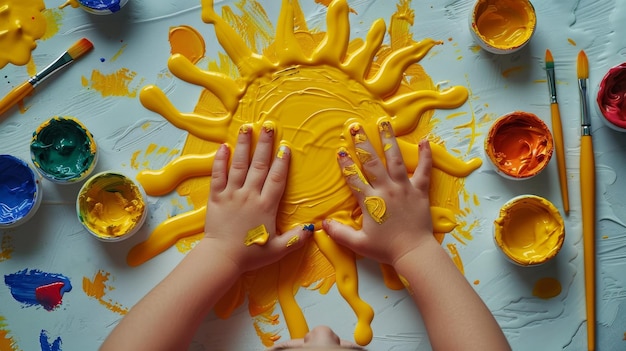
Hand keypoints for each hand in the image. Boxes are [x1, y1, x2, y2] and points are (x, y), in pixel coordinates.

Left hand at [203, 123, 312, 272]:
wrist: (222, 258)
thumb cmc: (250, 255)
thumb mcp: (278, 249)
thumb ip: (296, 238)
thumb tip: (313, 229)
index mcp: (266, 206)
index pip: (276, 179)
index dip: (282, 162)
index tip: (285, 147)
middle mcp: (250, 195)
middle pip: (259, 166)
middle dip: (265, 145)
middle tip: (268, 126)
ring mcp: (232, 194)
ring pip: (239, 165)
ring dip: (244, 145)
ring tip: (247, 128)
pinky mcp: (216, 197)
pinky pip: (218, 175)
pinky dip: (220, 160)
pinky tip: (224, 147)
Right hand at [323, 120, 433, 265]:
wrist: (413, 252)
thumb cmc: (386, 249)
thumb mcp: (358, 243)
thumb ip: (339, 233)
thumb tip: (323, 224)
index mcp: (370, 201)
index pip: (354, 178)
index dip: (346, 164)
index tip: (340, 151)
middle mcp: (386, 189)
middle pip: (372, 162)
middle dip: (362, 143)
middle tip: (356, 127)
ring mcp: (404, 188)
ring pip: (395, 159)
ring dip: (388, 140)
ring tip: (384, 123)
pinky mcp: (419, 191)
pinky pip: (423, 170)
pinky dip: (425, 156)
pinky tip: (425, 141)